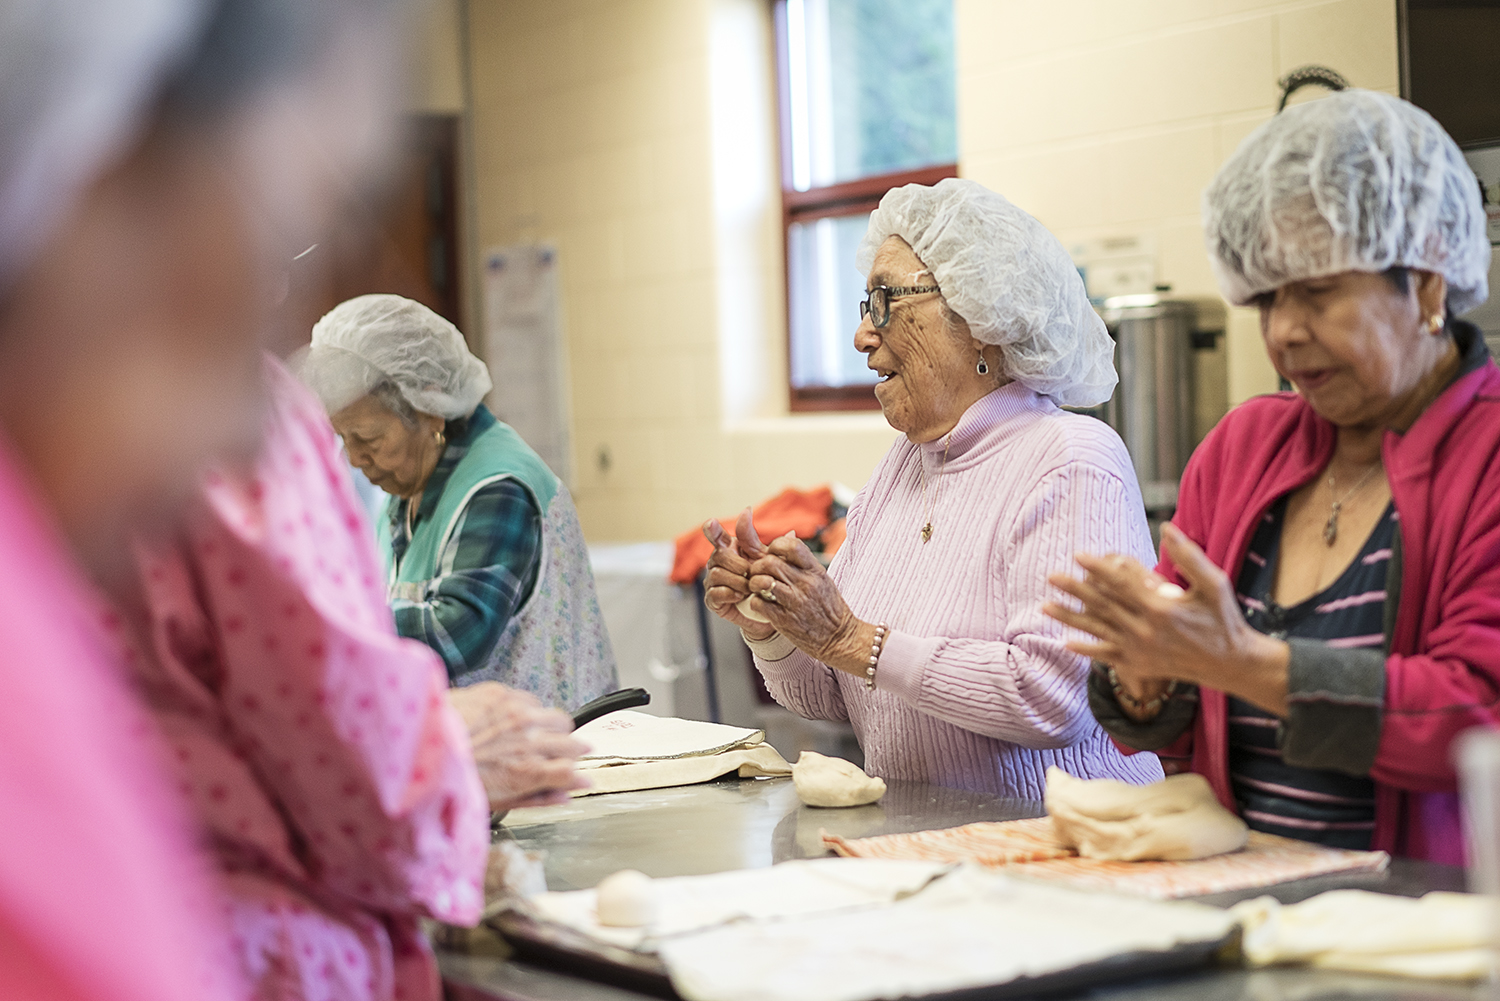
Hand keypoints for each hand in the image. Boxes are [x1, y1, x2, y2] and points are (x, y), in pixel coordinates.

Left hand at [445, 682, 590, 810]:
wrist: (414, 747)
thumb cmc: (450, 778)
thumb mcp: (497, 801)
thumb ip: (539, 798)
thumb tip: (566, 796)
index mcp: (526, 771)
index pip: (572, 771)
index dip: (578, 775)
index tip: (579, 776)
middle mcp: (527, 739)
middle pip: (573, 743)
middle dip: (571, 751)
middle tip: (561, 755)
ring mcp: (515, 713)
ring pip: (559, 718)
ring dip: (555, 729)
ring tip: (540, 736)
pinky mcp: (500, 694)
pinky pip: (531, 699)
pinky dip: (529, 710)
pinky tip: (514, 720)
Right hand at [701, 508, 775, 638]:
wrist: (766, 613)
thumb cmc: (766, 584)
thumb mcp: (772, 565)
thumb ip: (778, 548)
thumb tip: (792, 532)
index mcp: (731, 550)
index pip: (718, 536)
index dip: (713, 529)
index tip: (711, 522)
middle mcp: (718, 563)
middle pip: (720, 554)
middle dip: (738, 564)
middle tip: (751, 573)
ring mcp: (713, 581)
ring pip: (717, 573)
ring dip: (737, 581)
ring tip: (750, 588)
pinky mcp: (712, 600)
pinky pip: (715, 592)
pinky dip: (730, 593)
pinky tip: (740, 596)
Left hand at [745, 532, 869, 674]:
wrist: (840, 638)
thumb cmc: (831, 609)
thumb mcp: (822, 579)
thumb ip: (804, 562)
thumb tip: (788, 536)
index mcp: (815, 571)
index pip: (792, 545)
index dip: (776, 545)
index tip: (772, 554)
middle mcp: (805, 584)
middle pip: (770, 562)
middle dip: (758, 565)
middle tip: (758, 573)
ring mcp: (794, 602)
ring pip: (762, 581)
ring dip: (754, 583)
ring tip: (757, 588)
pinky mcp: (784, 620)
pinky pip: (759, 603)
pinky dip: (755, 602)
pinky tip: (761, 604)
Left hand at [1042, 523, 1289, 715]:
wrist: (1230, 664)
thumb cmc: (1223, 619)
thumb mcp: (1214, 584)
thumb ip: (1189, 556)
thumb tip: (1166, 527)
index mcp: (1161, 608)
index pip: (1121, 584)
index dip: (1098, 568)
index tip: (1078, 555)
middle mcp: (1145, 631)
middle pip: (1103, 606)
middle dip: (1075, 590)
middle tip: (1051, 576)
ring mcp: (1140, 650)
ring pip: (1098, 630)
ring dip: (1069, 618)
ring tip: (1045, 607)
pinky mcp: (1139, 665)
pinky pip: (1107, 657)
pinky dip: (1086, 650)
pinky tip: (1065, 642)